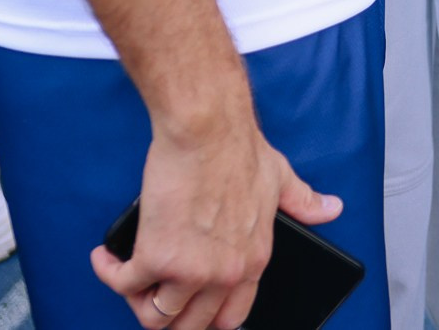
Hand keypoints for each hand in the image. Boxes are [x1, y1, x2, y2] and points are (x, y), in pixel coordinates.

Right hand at [90, 115, 339, 329]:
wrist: (207, 128)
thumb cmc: (240, 147)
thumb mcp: (281, 179)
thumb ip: (304, 200)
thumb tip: (332, 209)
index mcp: (254, 260)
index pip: (232, 318)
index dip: (205, 321)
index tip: (187, 311)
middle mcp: (226, 273)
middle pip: (191, 327)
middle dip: (168, 318)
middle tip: (150, 297)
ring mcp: (191, 270)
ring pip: (156, 318)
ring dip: (137, 301)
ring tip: (129, 276)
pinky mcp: (157, 256)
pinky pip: (124, 285)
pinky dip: (110, 273)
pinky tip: (106, 258)